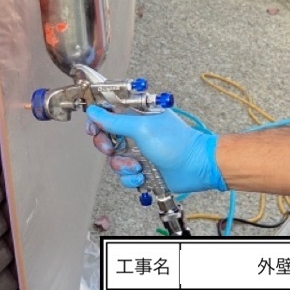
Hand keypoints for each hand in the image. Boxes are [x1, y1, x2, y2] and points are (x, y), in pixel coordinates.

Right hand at [85, 105, 226, 194]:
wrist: (196, 167)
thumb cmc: (176, 143)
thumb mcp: (142, 128)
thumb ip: (115, 121)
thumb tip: (95, 112)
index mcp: (136, 115)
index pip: (107, 112)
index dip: (97, 120)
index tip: (93, 129)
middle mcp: (135, 132)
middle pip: (106, 137)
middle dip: (107, 146)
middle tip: (112, 149)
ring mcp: (138, 151)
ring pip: (114, 159)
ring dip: (123, 165)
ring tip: (138, 166)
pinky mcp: (142, 168)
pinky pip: (125, 175)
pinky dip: (131, 178)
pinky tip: (143, 175)